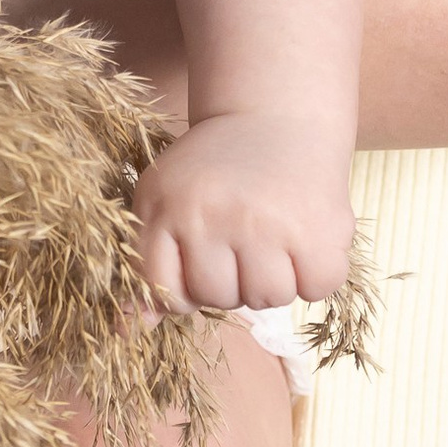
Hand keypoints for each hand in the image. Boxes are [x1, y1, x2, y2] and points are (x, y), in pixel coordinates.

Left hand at [132, 110, 356, 319]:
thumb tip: (128, 333)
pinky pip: (316, 289)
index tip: (200, 259)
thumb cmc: (214, 168)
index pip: (166, 291)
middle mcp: (215, 215)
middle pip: (218, 297)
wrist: (276, 113)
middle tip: (242, 236)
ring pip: (267, 299)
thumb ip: (147, 264)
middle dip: (231, 278)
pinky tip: (305, 238)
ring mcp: (269, 224)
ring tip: (274, 236)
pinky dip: (315, 273)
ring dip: (273, 278)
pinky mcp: (319, 229)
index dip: (184, 287)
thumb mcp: (165, 200)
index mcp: (168, 206)